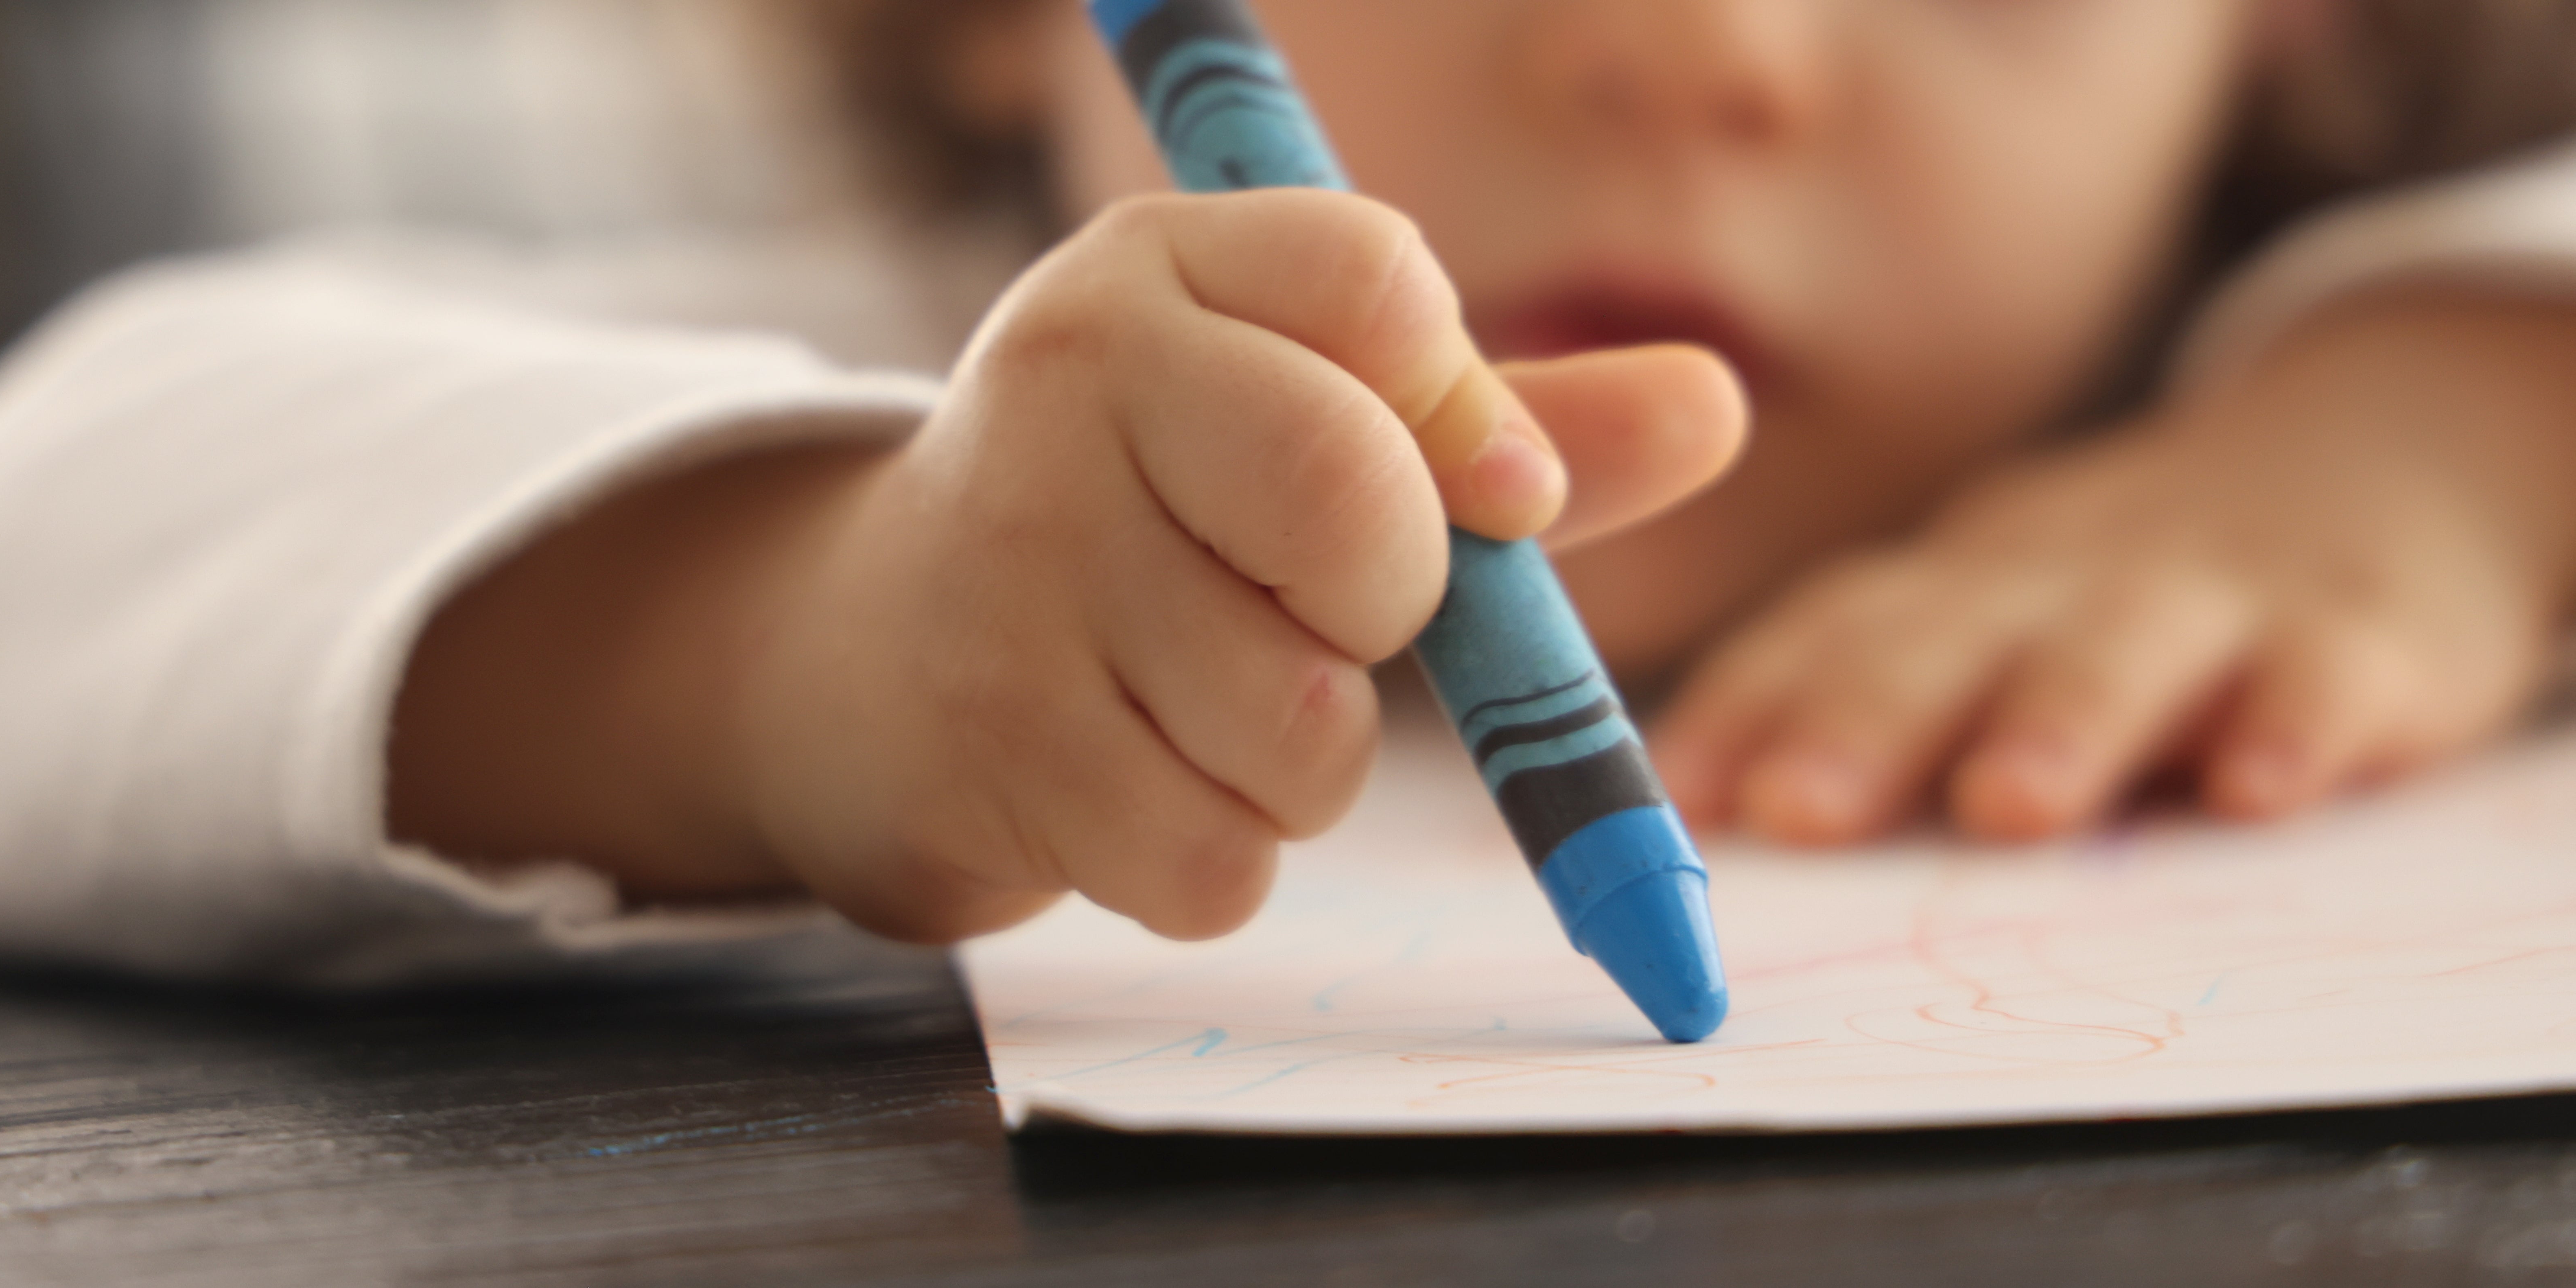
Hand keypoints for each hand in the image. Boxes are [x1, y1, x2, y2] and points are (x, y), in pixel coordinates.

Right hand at [739, 191, 1742, 940]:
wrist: (877, 653)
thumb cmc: (1147, 519)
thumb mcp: (1303, 418)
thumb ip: (1497, 420)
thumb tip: (1719, 405)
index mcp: (1159, 266)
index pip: (1384, 289)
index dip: (1470, 415)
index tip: (1475, 493)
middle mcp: (1066, 377)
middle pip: (1355, 507)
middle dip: (1385, 605)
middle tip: (1315, 614)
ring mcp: (1014, 561)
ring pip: (1300, 724)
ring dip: (1299, 762)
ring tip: (1199, 702)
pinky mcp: (991, 739)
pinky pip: (1218, 859)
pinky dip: (1216, 857)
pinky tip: (1135, 778)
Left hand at [1651, 293, 2575, 844]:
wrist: (2389, 458)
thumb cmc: (2126, 596)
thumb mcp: (1996, 624)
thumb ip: (1864, 706)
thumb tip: (1699, 819)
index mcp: (1961, 586)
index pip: (1831, 628)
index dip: (1746, 704)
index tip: (1674, 792)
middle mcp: (2064, 577)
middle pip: (1949, 637)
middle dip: (1865, 719)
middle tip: (1797, 807)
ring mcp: (2218, 598)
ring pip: (2123, 650)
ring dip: (2060, 720)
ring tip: (2007, 806)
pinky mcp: (2366, 633)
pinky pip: (2326, 677)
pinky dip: (2295, 726)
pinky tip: (2260, 789)